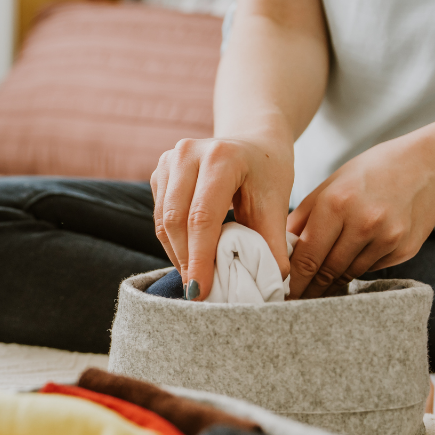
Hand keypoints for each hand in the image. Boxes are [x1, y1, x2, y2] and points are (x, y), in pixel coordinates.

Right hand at [151, 137, 293, 299]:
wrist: (253, 142)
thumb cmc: (267, 173)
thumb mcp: (276, 203)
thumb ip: (272, 243)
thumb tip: (271, 285)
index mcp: (221, 157)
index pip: (202, 217)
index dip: (200, 258)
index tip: (200, 291)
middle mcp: (188, 153)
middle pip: (176, 220)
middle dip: (186, 261)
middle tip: (197, 292)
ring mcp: (169, 160)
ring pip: (162, 221)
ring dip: (177, 254)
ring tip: (194, 277)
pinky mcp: (159, 172)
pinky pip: (158, 217)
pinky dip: (173, 242)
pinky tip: (190, 256)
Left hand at [286, 134, 434, 297]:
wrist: (425, 166)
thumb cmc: (367, 175)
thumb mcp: (328, 187)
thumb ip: (301, 220)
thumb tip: (278, 251)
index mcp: (336, 204)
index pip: (307, 256)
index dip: (293, 281)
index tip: (282, 294)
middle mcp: (363, 222)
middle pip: (327, 270)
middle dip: (310, 288)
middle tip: (295, 301)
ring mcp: (388, 237)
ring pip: (349, 274)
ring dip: (332, 282)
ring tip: (318, 290)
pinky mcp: (405, 248)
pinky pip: (371, 269)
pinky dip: (358, 269)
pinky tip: (353, 261)